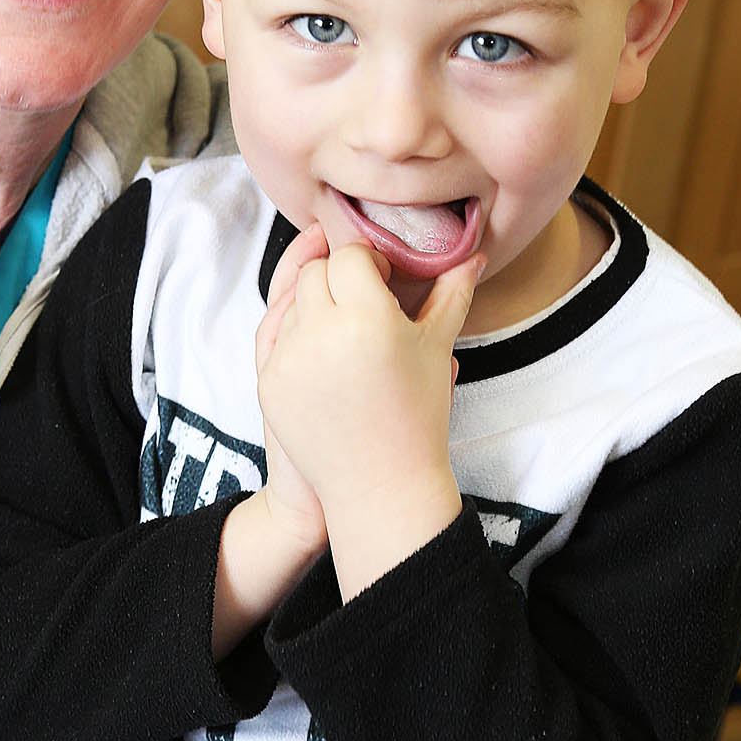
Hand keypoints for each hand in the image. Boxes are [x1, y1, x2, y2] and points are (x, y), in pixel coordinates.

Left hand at [257, 243, 481, 598]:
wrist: (378, 484)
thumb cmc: (417, 415)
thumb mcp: (437, 351)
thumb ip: (452, 295)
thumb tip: (473, 255)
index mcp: (366, 318)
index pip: (351, 255)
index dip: (370, 261)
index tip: (385, 278)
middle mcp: (320, 332)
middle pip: (317, 272)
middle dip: (340, 277)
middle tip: (365, 298)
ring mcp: (288, 357)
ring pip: (293, 300)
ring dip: (317, 303)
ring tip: (347, 330)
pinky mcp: (267, 381)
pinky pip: (275, 335)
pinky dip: (298, 334)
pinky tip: (326, 353)